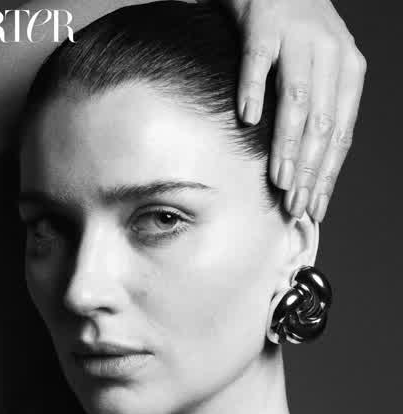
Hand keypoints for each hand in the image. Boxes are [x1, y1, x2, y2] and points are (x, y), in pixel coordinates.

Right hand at [197, 0, 366, 221]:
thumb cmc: (299, 36)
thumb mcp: (324, 73)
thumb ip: (321, 114)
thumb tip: (309, 170)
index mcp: (349, 70)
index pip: (341, 133)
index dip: (328, 175)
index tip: (316, 206)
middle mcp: (330, 53)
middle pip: (322, 123)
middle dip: (309, 170)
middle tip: (296, 204)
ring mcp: (298, 37)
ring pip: (297, 99)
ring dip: (287, 144)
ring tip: (279, 178)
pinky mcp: (263, 24)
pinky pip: (258, 61)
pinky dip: (253, 89)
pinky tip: (248, 117)